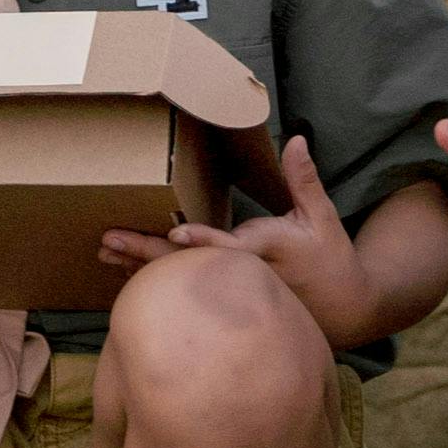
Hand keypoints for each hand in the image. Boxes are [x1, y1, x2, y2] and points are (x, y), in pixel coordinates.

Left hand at [105, 132, 373, 344]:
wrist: (343, 308)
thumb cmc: (330, 258)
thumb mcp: (321, 216)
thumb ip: (303, 178)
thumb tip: (296, 139)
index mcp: (261, 252)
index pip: (225, 248)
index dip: (200, 240)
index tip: (173, 233)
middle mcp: (238, 276)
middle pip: (187, 266)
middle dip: (145, 253)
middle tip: (108, 240)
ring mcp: (229, 292)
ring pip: (179, 281)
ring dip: (140, 267)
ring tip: (104, 252)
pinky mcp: (224, 299)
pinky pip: (184, 292)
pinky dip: (154, 282)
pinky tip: (124, 271)